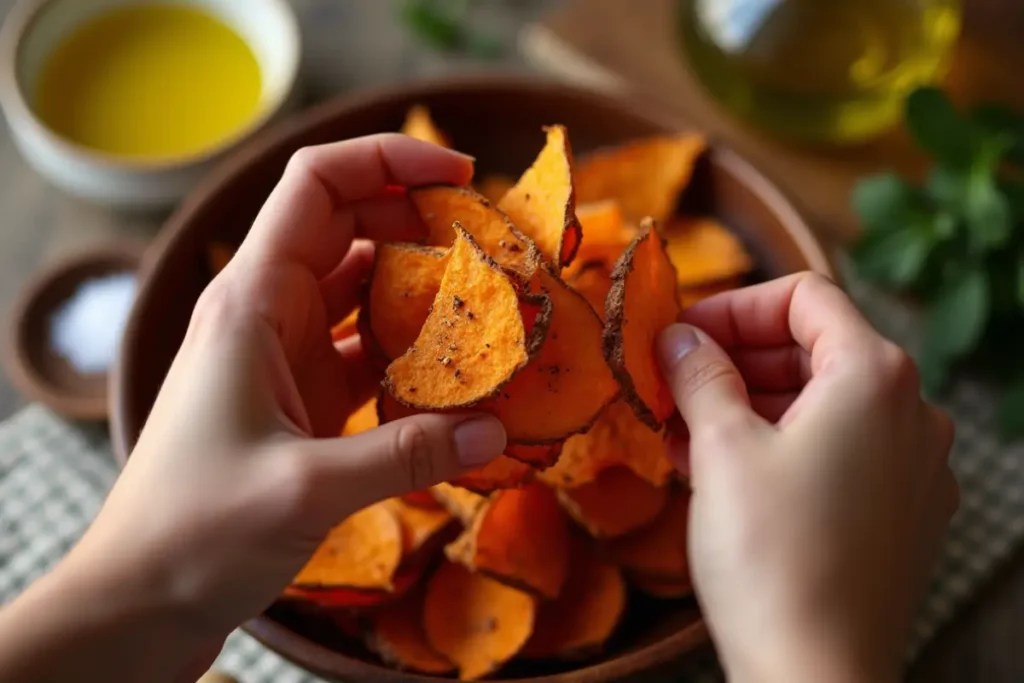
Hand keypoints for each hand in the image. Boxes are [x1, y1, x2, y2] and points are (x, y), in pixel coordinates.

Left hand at [0, 135, 506, 682]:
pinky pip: (365, 352)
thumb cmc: (193, 530)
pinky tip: (456, 372)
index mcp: (250, 301)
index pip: (316, 186)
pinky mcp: (300, 401)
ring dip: (420, 288)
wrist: (140, 597)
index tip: (459, 175)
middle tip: (491, 243)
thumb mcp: (304, 488)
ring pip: (360, 290)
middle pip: (347, 227)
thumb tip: (498, 432)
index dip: (386, 161)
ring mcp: (284, 357)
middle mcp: (266, 314)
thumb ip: (407, 455)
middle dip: (419, 221)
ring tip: (488, 300)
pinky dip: (410, 352)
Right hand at [657, 273, 956, 682]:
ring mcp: (914, 467)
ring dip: (748, 406)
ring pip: (821, 406)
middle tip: (671, 384)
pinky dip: (779, 447)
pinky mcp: (901, 514)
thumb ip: (700, 374)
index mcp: (874, 376)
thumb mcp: (721, 447)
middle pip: (813, 350)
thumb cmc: (773, 556)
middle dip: (734, 361)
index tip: (680, 335)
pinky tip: (721, 472)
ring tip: (682, 433)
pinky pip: (837, 453)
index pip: (804, 297)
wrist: (817, 675)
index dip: (732, 307)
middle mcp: (912, 412)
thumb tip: (679, 338)